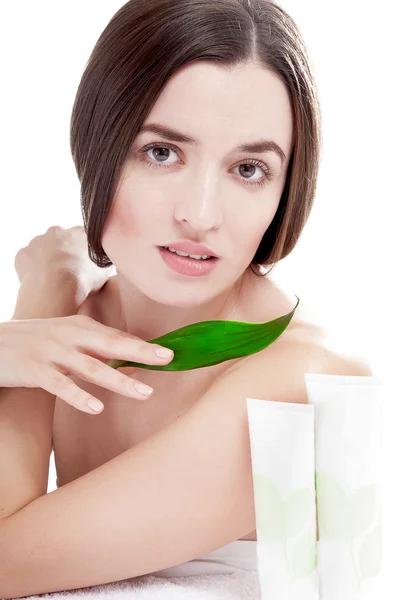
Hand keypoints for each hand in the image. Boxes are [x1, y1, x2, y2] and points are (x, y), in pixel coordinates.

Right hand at [0, 315, 173, 412]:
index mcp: (79, 326)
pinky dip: (80, 397)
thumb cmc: (35, 342)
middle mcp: (69, 336)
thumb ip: (97, 349)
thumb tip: (133, 364)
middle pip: (111, 345)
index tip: (170, 353)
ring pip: (91, 368)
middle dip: (141, 352)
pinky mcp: (35, 370)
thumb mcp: (67, 339)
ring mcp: (52, 352)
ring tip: (144, 393)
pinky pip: (61, 385)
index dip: (143, 345)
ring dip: (120, 381)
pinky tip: (97, 408)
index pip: (117, 336)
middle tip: (167, 360)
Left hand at [14, 225, 112, 297]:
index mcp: (79, 232)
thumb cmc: (82, 280)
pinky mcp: (22, 253)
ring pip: (42, 249)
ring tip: (52, 280)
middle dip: (62, 253)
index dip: (82, 252)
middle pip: (60, 240)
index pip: (82, 238)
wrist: (56, 288)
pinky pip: (27, 261)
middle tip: (67, 272)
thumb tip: (104, 262)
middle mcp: (57, 231)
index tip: (83, 264)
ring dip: (46, 261)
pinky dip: (32, 269)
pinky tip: (40, 281)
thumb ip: (103, 262)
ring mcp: (37, 241)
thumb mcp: (103, 271)